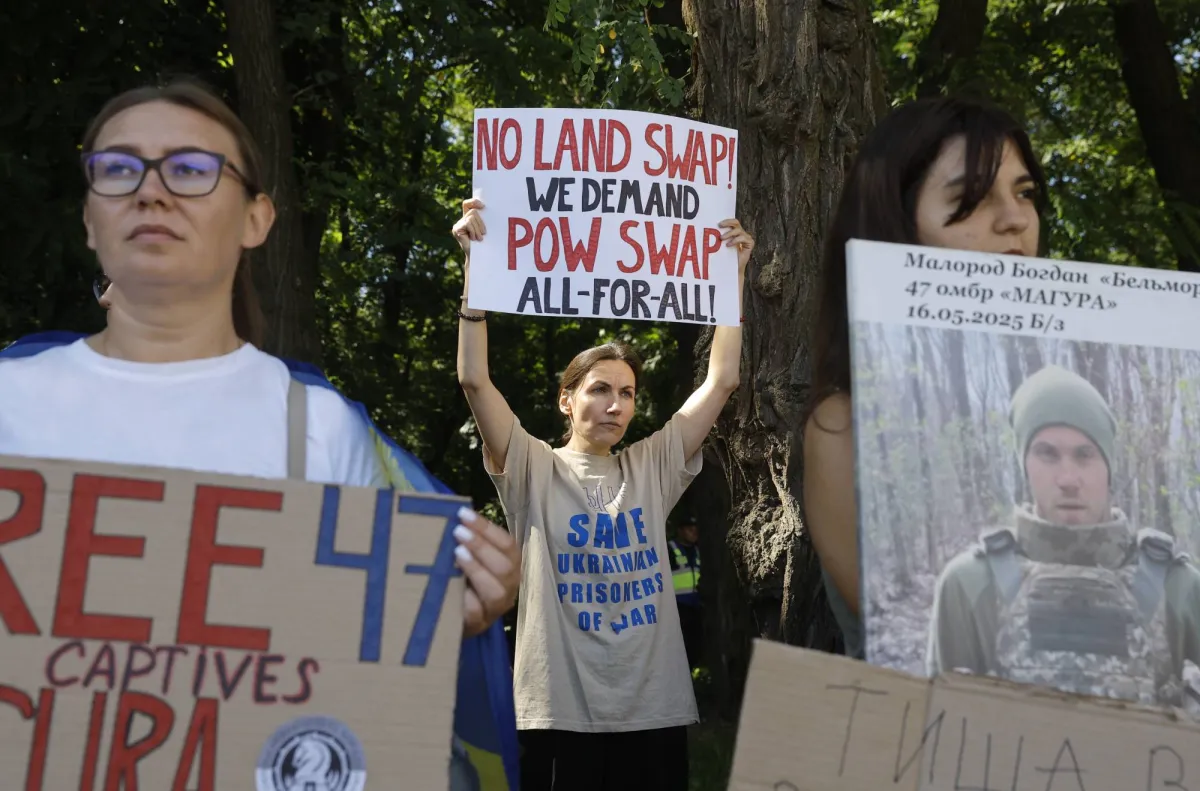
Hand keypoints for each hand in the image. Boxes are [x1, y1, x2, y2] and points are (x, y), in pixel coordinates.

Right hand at [452, 198, 486, 265]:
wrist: (478, 256)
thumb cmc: (483, 243)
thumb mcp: (483, 229)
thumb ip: (482, 220)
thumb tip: (486, 208)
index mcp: (468, 219)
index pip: (467, 204)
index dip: (474, 202)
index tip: (483, 206)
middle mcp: (462, 220)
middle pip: (473, 211)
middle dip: (480, 222)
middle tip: (483, 233)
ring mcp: (458, 224)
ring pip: (471, 217)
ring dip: (478, 228)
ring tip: (479, 238)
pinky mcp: (456, 229)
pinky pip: (468, 223)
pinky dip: (473, 231)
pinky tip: (473, 238)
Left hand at [453, 506, 519, 637]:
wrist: (448, 618)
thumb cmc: (460, 579)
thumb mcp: (469, 558)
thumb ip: (468, 541)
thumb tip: (452, 514)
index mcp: (510, 567)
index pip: (508, 545)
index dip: (487, 528)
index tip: (463, 514)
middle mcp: (508, 588)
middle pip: (506, 567)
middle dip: (482, 547)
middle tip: (458, 532)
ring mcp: (494, 609)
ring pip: (496, 592)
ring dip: (477, 569)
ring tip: (457, 553)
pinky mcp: (477, 626)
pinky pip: (475, 612)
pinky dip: (464, 597)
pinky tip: (449, 584)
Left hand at [719, 218, 754, 270]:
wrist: (732, 269)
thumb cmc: (725, 257)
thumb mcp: (720, 245)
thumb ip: (718, 237)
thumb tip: (707, 231)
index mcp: (734, 232)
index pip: (732, 222)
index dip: (726, 221)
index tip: (718, 223)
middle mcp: (741, 233)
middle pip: (736, 223)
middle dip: (727, 223)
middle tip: (720, 225)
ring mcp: (746, 238)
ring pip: (738, 230)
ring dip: (729, 233)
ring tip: (722, 238)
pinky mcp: (750, 243)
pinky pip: (742, 238)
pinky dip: (735, 240)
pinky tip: (728, 245)